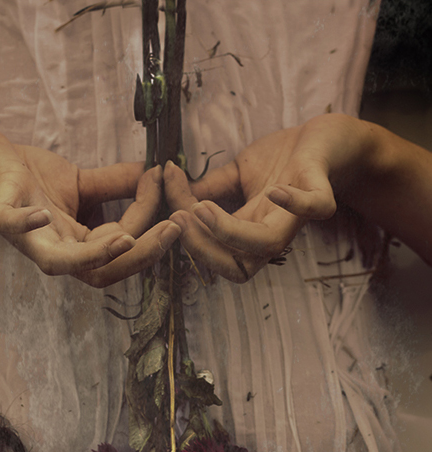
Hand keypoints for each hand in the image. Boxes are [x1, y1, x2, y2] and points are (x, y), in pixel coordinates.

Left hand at [0, 129, 180, 286]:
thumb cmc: (32, 179)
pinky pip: (8, 226)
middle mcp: (55, 250)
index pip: (120, 248)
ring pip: (60, 263)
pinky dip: (23, 223)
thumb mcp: (83, 183)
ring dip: (95, 256)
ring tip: (127, 239)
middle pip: (101, 272)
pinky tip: (41, 214)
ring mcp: (26, 236)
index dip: (148, 227)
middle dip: (140, 255)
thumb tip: (158, 176)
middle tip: (170, 230)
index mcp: (77, 247)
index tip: (169, 194)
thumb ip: (118, 185)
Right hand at [164, 114, 370, 282]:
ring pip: (264, 247)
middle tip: (179, 216)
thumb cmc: (285, 157)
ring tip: (201, 209)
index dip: (188, 230)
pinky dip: (294, 204)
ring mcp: (296, 217)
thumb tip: (174, 189)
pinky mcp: (321, 192)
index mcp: (250, 230)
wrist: (329, 137)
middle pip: (235, 267)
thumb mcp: (239, 172)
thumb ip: (211, 187)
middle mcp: (271, 231)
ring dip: (229, 233)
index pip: (215, 251)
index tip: (167, 192)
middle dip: (201, 247)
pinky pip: (315, 208)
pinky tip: (274, 191)